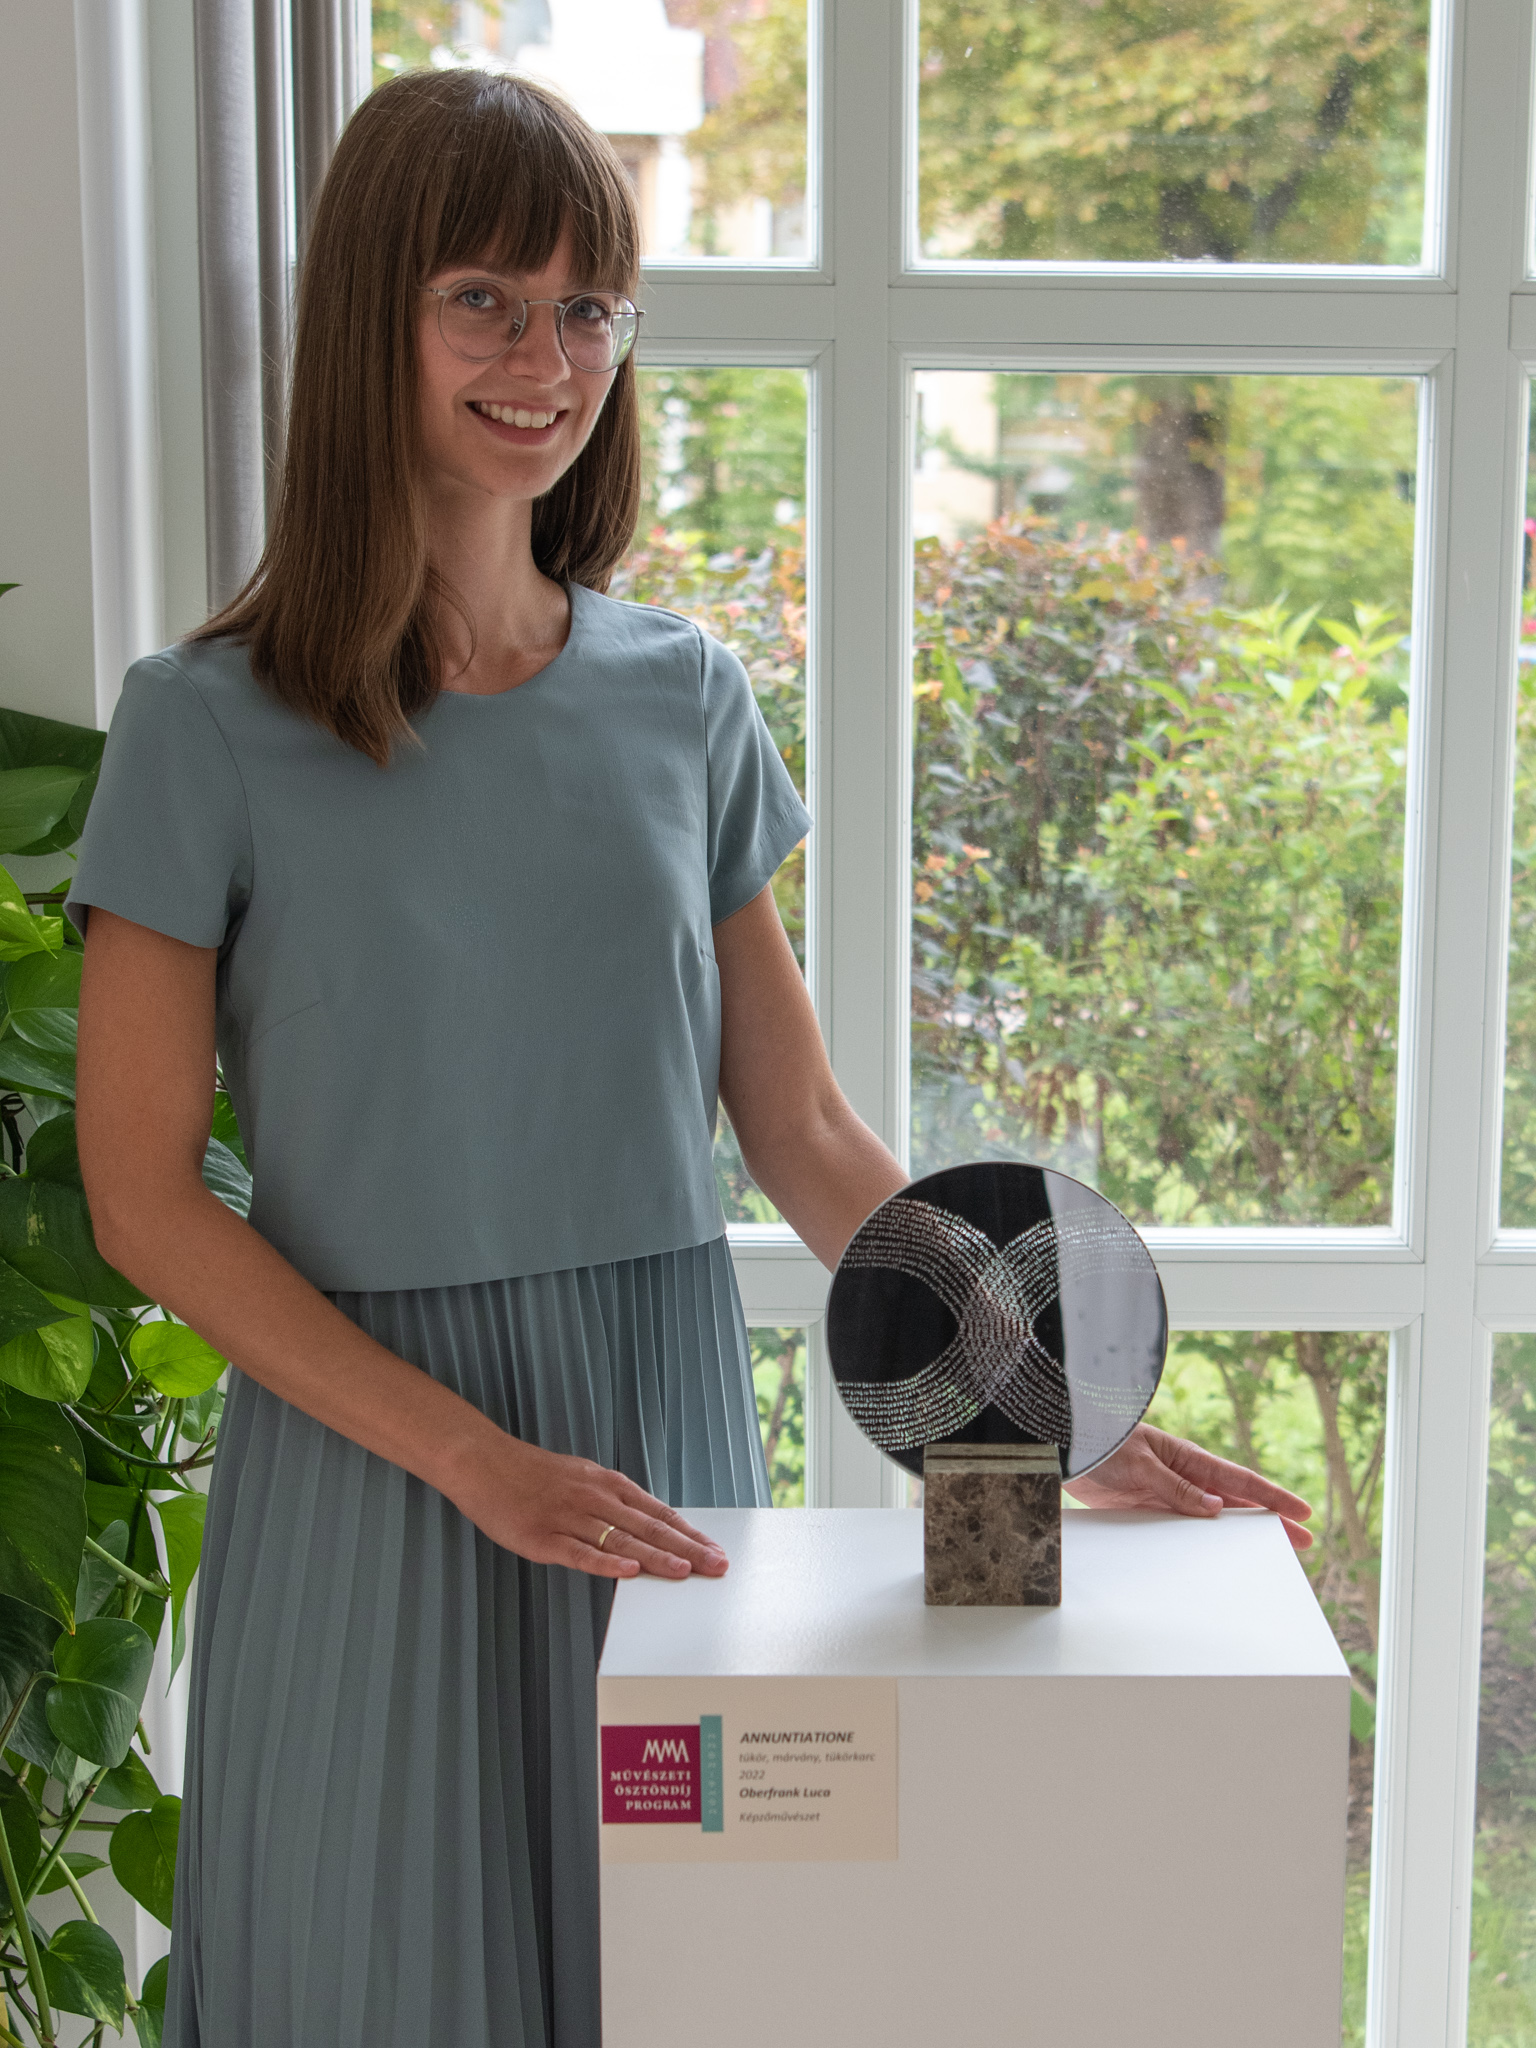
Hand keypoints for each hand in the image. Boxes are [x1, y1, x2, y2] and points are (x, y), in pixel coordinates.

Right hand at [448, 1432, 728, 1580]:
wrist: (484, 1463)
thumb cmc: (534, 1475)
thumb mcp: (582, 1478)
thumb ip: (612, 1503)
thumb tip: (645, 1527)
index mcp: (607, 1485)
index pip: (659, 1512)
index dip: (689, 1534)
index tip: (715, 1550)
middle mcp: (595, 1498)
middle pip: (649, 1527)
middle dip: (686, 1548)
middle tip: (716, 1565)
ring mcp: (569, 1518)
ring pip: (621, 1541)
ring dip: (655, 1557)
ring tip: (685, 1571)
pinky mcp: (543, 1537)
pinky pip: (579, 1553)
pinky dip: (605, 1564)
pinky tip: (628, 1574)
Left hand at [1062, 1422, 1313, 1550]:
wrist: (1064, 1444)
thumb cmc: (1102, 1441)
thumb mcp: (1141, 1463)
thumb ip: (1175, 1487)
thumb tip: (1216, 1509)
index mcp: (1190, 1459)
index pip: (1241, 1480)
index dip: (1274, 1497)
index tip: (1304, 1512)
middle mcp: (1186, 1478)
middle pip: (1236, 1504)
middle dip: (1270, 1522)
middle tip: (1303, 1542)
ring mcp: (1170, 1494)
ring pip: (1214, 1520)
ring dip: (1239, 1536)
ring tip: (1267, 1555)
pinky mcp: (1150, 1509)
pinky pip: (1184, 1529)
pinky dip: (1203, 1544)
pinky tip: (1216, 1560)